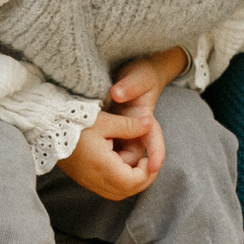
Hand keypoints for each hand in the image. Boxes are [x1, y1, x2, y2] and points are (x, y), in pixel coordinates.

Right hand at [57, 107, 160, 200]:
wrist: (47, 128)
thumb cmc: (74, 123)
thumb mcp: (105, 121)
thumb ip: (129, 125)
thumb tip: (149, 123)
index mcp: (103, 166)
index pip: (134, 181)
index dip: (147, 172)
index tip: (147, 156)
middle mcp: (96, 180)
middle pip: (128, 192)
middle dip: (142, 179)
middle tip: (147, 162)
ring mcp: (89, 182)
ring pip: (118, 193)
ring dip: (131, 182)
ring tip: (134, 162)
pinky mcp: (84, 180)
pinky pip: (107, 189)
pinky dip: (119, 182)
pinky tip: (120, 164)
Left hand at [104, 46, 183, 176]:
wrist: (132, 76)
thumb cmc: (138, 75)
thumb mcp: (137, 77)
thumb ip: (130, 86)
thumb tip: (117, 93)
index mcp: (145, 121)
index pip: (153, 141)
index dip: (156, 154)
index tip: (153, 166)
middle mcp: (137, 135)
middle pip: (136, 160)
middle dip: (128, 167)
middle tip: (105, 161)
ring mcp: (125, 140)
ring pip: (121, 163)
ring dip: (113, 168)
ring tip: (93, 159)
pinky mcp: (111, 142)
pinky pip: (109, 161)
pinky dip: (102, 164)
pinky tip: (88, 158)